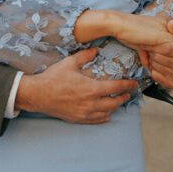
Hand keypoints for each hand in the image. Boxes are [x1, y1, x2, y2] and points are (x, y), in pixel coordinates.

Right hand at [16, 49, 138, 124]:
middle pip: (114, 103)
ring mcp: (84, 113)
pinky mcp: (77, 119)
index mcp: (92, 89)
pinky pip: (95, 120)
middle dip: (123, 98)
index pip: (116, 88)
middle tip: (128, 94)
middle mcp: (91, 103)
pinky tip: (106, 115)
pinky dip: (103, 118)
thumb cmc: (53, 78)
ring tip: (118, 103)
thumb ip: (84, 56)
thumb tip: (94, 50)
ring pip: (106, 113)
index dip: (127, 85)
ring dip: (115, 108)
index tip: (134, 84)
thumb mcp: (69, 63)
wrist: (38, 94)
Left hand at [143, 20, 172, 89]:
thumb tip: (172, 22)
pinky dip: (152, 70)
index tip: (145, 42)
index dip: (154, 45)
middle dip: (152, 52)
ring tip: (152, 56)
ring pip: (156, 66)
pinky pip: (155, 76)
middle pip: (160, 58)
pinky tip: (155, 65)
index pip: (167, 48)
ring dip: (151, 61)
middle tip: (149, 49)